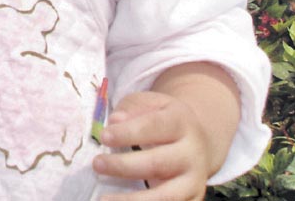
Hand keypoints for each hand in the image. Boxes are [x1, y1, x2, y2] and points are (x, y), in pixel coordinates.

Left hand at [92, 91, 214, 199]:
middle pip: (157, 163)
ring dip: (133, 200)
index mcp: (181, 122)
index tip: (103, 137)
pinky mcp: (193, 199)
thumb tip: (115, 121)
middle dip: (123, 166)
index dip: (128, 133)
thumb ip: (131, 109)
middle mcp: (192, 153)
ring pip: (166, 196)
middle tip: (97, 164)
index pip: (154, 126)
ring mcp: (194, 180)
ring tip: (104, 199)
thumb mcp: (149, 104)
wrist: (197, 141)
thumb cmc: (162, 119)